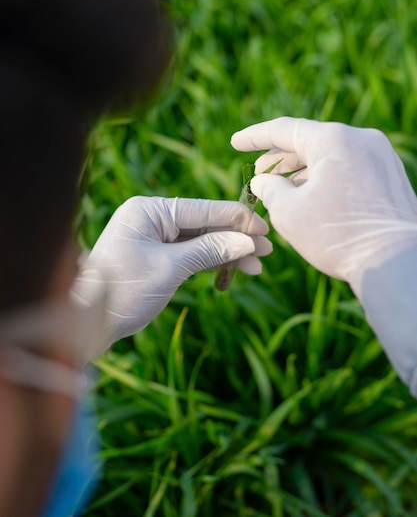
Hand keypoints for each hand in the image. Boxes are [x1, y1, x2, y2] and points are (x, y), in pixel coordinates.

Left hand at [73, 196, 270, 354]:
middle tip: (267, 251)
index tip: (265, 230)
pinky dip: (212, 261)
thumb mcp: (170, 269)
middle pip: (205, 223)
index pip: (203, 209)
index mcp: (149, 210)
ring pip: (201, 239)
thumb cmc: (124, 291)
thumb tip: (248, 242)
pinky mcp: (157, 254)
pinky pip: (191, 252)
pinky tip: (234, 268)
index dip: (237, 219)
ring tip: (256, 266)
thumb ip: (210, 251)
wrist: (89, 321)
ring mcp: (154, 235)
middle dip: (236, 237)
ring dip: (227, 251)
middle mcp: (152, 217)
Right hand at [231, 117, 416, 285]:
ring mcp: (381, 157)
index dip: (255, 137)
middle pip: (310, 142)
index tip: (235, 142)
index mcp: (334, 140)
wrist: (396, 264)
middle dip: (281, 159)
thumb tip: (263, 181)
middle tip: (259, 175)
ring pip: (331, 156)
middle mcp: (361, 140)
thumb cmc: (338, 236)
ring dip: (303, 171)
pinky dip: (327, 179)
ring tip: (282, 191)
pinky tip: (312, 199)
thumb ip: (269, 189)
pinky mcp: (391, 177)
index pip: (284, 130)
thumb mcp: (289, 212)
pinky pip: (350, 168)